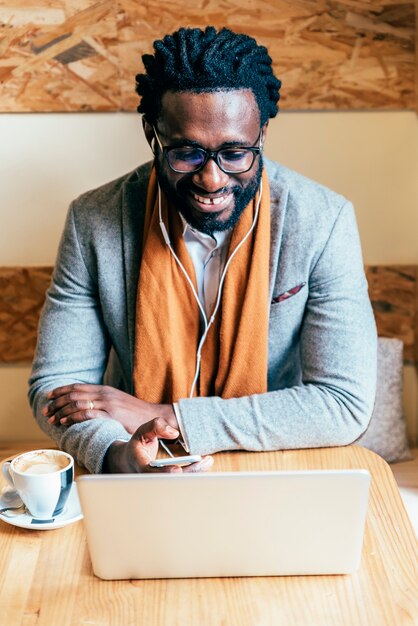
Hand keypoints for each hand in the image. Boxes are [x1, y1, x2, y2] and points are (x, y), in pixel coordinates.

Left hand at [43, 384, 175, 433]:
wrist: (153, 417)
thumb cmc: (135, 414)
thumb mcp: (117, 402)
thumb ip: (103, 402)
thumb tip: (86, 407)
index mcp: (104, 390)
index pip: (77, 386)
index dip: (60, 390)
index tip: (49, 396)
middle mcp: (104, 394)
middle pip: (74, 394)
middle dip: (57, 402)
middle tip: (46, 410)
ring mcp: (108, 404)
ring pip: (77, 403)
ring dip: (62, 411)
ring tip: (52, 419)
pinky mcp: (112, 415)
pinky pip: (87, 414)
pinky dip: (73, 417)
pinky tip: (65, 422)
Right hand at [103, 417, 213, 473]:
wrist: (131, 461)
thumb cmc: (138, 445)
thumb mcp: (142, 431)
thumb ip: (156, 426)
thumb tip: (174, 433)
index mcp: (140, 465)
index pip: (150, 472)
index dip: (163, 473)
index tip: (177, 470)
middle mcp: (150, 478)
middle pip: (170, 480)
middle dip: (189, 472)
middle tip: (204, 460)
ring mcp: (160, 482)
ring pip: (179, 483)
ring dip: (195, 473)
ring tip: (208, 460)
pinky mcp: (168, 483)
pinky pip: (182, 481)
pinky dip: (193, 473)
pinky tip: (203, 463)